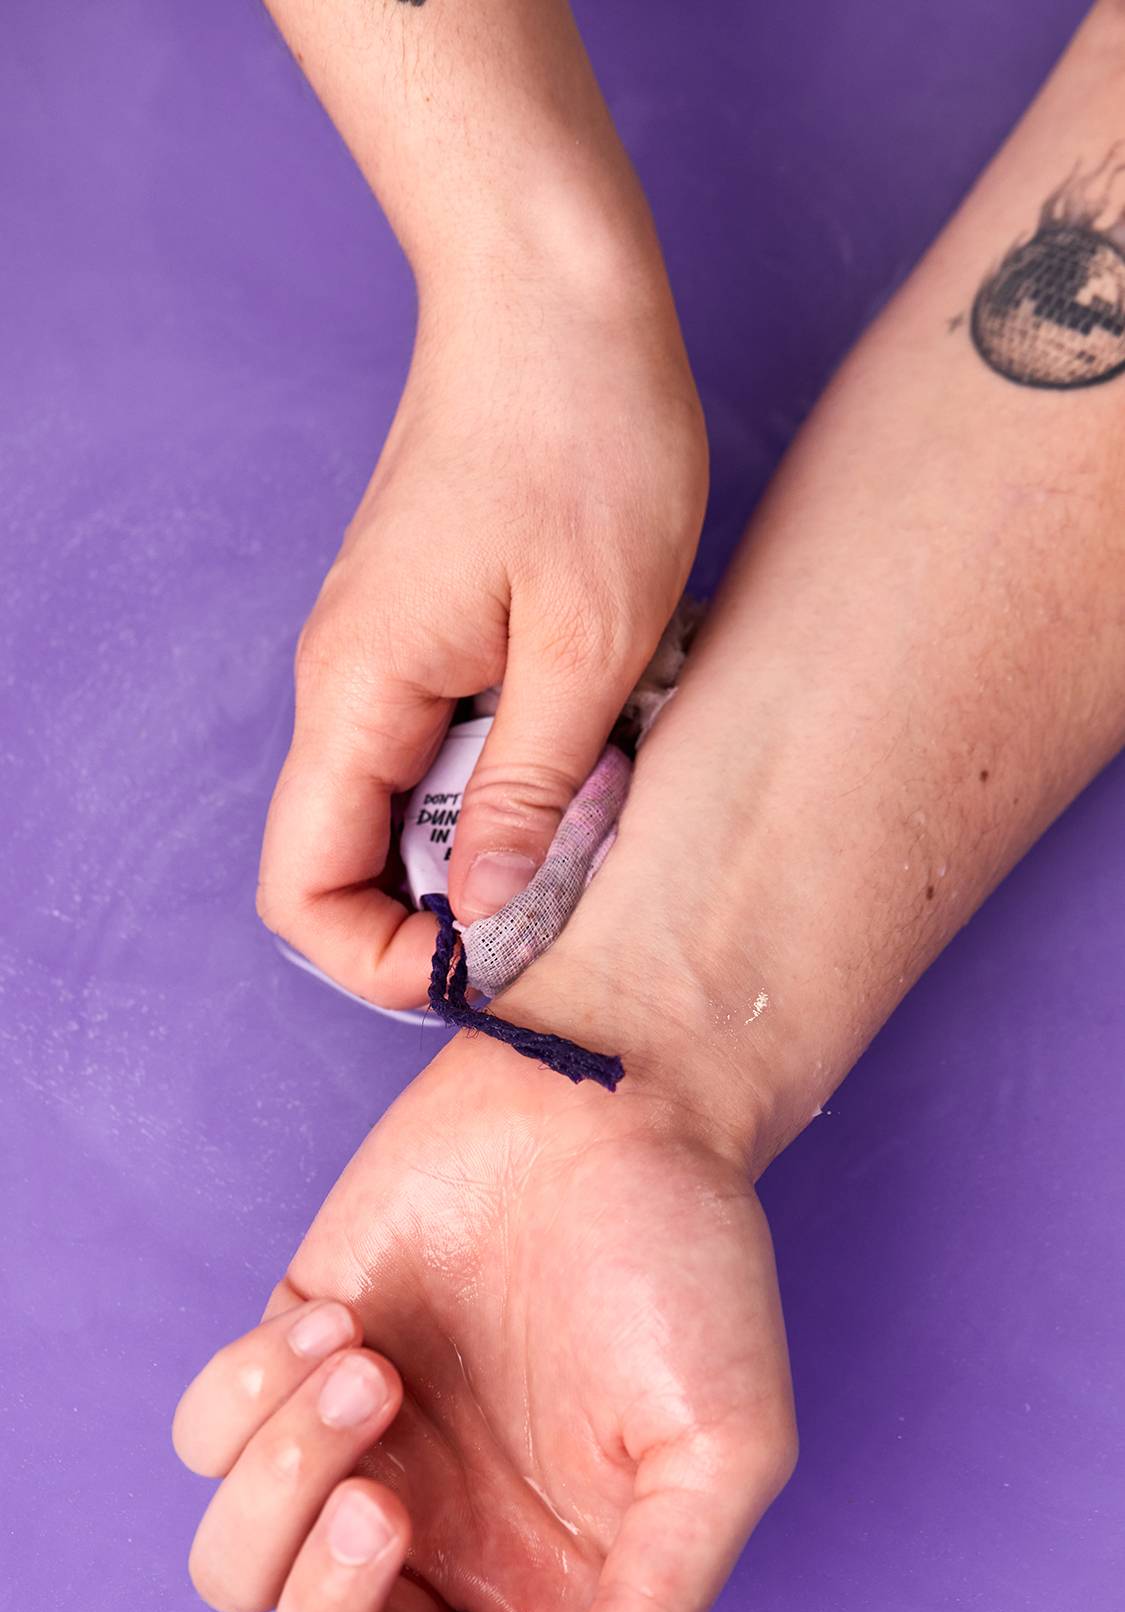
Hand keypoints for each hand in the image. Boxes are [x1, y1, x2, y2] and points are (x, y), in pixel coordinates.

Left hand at [174, 1031, 795, 1611]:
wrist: (616, 1102)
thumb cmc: (689, 1269)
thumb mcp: (721, 1447)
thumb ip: (665, 1599)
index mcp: (546, 1587)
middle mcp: (442, 1537)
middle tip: (384, 1499)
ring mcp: (360, 1449)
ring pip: (234, 1567)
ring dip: (281, 1485)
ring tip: (370, 1370)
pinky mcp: (294, 1358)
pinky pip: (205, 1432)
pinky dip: (248, 1390)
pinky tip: (341, 1323)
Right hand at [254, 249, 706, 1011]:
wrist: (556, 288)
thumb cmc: (583, 437)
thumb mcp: (588, 644)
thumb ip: (530, 795)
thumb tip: (481, 918)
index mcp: (359, 694)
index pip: (305, 892)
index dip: (384, 959)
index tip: (490, 959)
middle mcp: (343, 683)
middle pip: (353, 862)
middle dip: (454, 905)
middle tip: (572, 885)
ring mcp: (379, 654)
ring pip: (404, 807)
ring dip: (494, 835)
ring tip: (595, 799)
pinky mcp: (422, 628)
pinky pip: (440, 744)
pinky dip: (510, 772)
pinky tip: (590, 739)